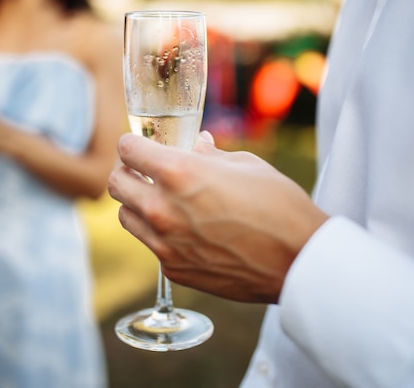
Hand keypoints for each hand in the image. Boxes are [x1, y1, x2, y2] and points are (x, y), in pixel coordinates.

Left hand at [107, 131, 328, 302]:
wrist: (298, 260)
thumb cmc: (278, 205)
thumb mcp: (245, 165)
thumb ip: (209, 154)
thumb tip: (198, 143)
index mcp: (178, 173)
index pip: (128, 150)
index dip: (132, 143)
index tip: (140, 145)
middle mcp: (162, 209)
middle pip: (116, 184)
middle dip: (126, 171)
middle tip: (143, 170)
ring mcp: (164, 244)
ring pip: (125, 217)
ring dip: (136, 203)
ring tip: (160, 199)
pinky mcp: (174, 270)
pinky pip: (150, 245)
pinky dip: (157, 233)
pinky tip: (183, 229)